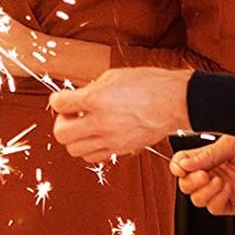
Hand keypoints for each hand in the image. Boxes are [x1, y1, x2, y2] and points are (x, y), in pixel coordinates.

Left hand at [49, 67, 192, 159]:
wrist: (176, 101)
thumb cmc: (150, 84)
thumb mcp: (114, 77)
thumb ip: (91, 89)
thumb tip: (77, 97)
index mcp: (96, 99)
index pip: (58, 104)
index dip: (57, 100)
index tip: (63, 99)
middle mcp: (101, 122)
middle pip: (60, 134)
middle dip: (61, 123)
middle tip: (71, 116)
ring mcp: (111, 139)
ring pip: (74, 150)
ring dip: (74, 138)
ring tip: (84, 127)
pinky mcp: (121, 149)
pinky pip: (93, 157)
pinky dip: (90, 148)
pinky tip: (98, 136)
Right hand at [170, 135, 234, 215]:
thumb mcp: (231, 146)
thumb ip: (207, 155)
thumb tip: (183, 164)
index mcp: (206, 159)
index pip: (181, 164)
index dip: (177, 166)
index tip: (182, 166)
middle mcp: (210, 175)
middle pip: (184, 184)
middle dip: (190, 181)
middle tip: (203, 174)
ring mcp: (219, 191)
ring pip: (196, 199)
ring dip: (203, 191)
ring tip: (219, 180)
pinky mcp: (231, 204)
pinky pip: (213, 208)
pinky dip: (216, 198)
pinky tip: (228, 188)